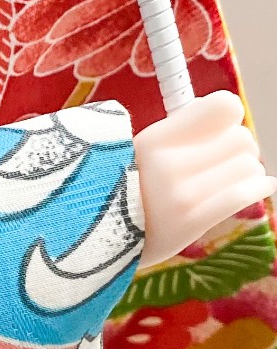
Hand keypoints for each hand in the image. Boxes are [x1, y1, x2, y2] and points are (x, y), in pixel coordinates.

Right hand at [134, 92, 275, 270]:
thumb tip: (225, 109)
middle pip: (240, 138)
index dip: (227, 116)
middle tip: (223, 162)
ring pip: (248, 166)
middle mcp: (168, 163)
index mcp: (152, 140)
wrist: (89, 241)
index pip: (222, 107)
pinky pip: (242, 194)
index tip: (219, 129)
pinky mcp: (191, 222)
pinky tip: (260, 186)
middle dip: (238, 149)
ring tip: (227, 181)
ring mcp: (180, 194)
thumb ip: (178, 132)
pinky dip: (258, 187)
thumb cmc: (120, 193)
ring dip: (245, 173)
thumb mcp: (137, 153)